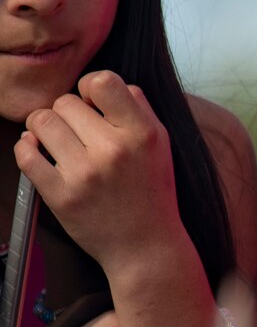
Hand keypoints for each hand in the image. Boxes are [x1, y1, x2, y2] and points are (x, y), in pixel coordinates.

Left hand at [15, 71, 180, 279]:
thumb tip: (98, 85)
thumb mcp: (161, 144)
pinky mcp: (61, 194)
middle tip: (78, 132)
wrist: (146, 245)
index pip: (102, 81)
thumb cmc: (152, 191)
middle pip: (65, 102)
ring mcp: (85, 173)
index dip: (90, 87)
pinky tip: (40, 152)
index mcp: (142, 133)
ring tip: (58, 142)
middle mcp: (113, 150)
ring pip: (41, 122)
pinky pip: (26, 153)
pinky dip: (27, 148)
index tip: (92, 104)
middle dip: (67, 113)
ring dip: (44, 128)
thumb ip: (138, 108)